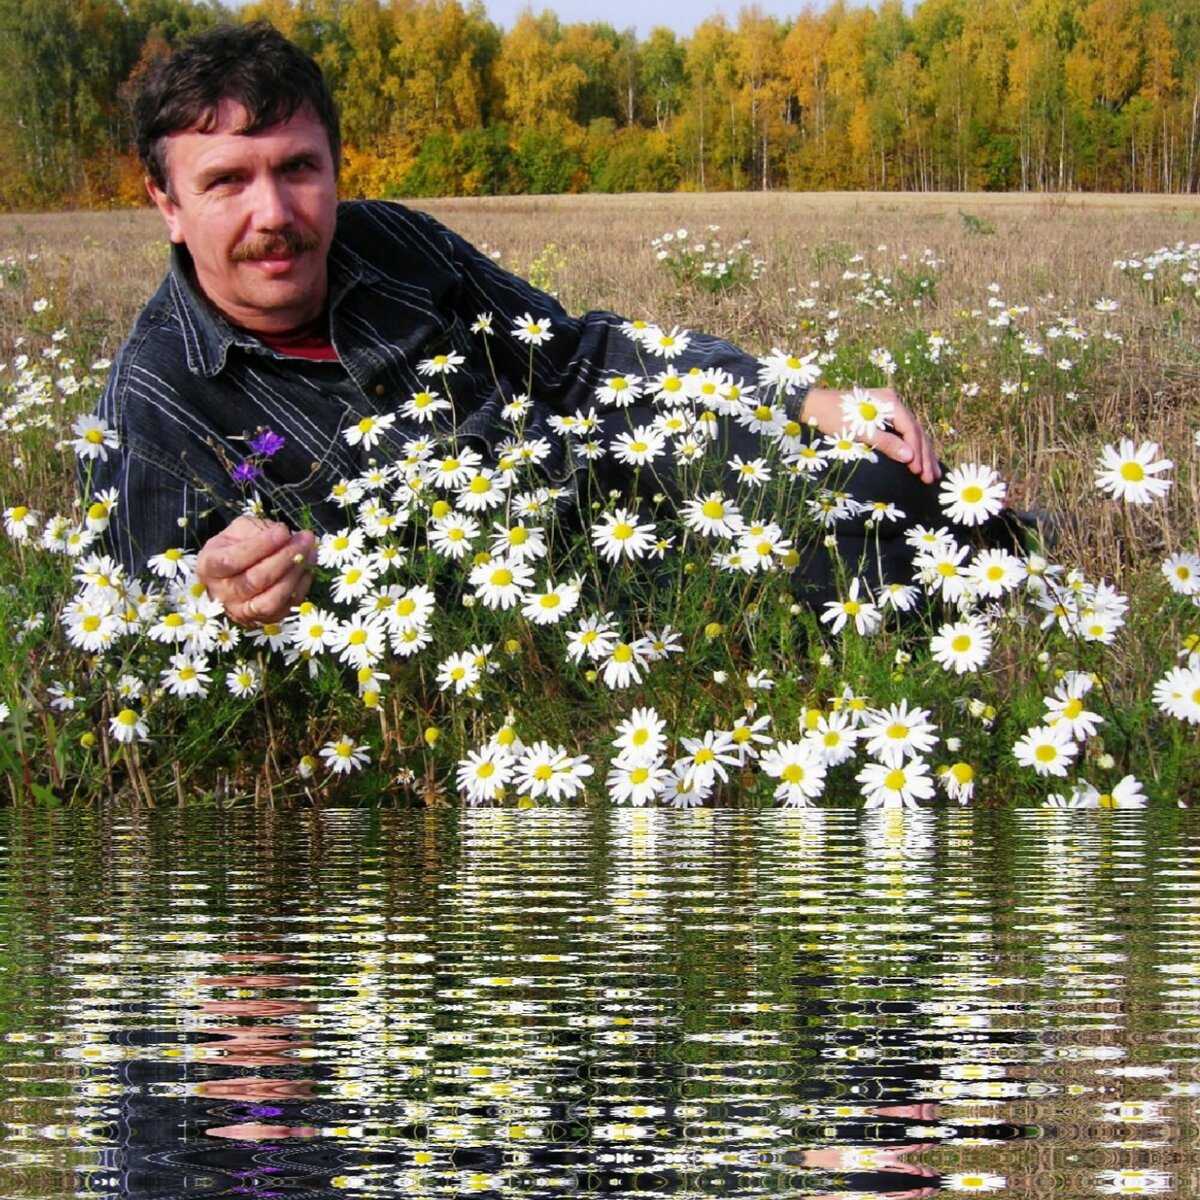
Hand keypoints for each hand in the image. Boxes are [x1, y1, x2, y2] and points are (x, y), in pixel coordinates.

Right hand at [196, 516, 315, 626]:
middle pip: (256, 580)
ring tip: (309, 551)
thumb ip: (257, 529)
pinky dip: (302, 585)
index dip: (260, 546)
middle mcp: (222, 593)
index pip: (232, 560)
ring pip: (272, 598)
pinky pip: (287, 606)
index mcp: (209, 567)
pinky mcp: (265, 619)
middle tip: (305, 539)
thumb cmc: (236, 546)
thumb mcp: (239, 530)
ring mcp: (243, 611)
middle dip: (285, 557)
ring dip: (295, 573)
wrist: (235, 572)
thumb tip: (284, 535)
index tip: (283, 532)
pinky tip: (308, 566)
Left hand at [801, 387, 940, 483]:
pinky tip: (919, 460)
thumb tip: (910, 457)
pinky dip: (912, 447)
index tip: (920, 473)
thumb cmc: (835, 418)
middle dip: (925, 456)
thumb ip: (886, 443)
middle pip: (916, 431)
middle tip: (931, 478)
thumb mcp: (860, 433)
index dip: (917, 452)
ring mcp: (891, 408)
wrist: (816, 405)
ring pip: (913, 433)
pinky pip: (904, 432)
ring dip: (923, 453)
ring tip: (932, 474)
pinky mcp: (885, 415)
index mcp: (891, 403)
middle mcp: (895, 402)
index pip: (911, 430)